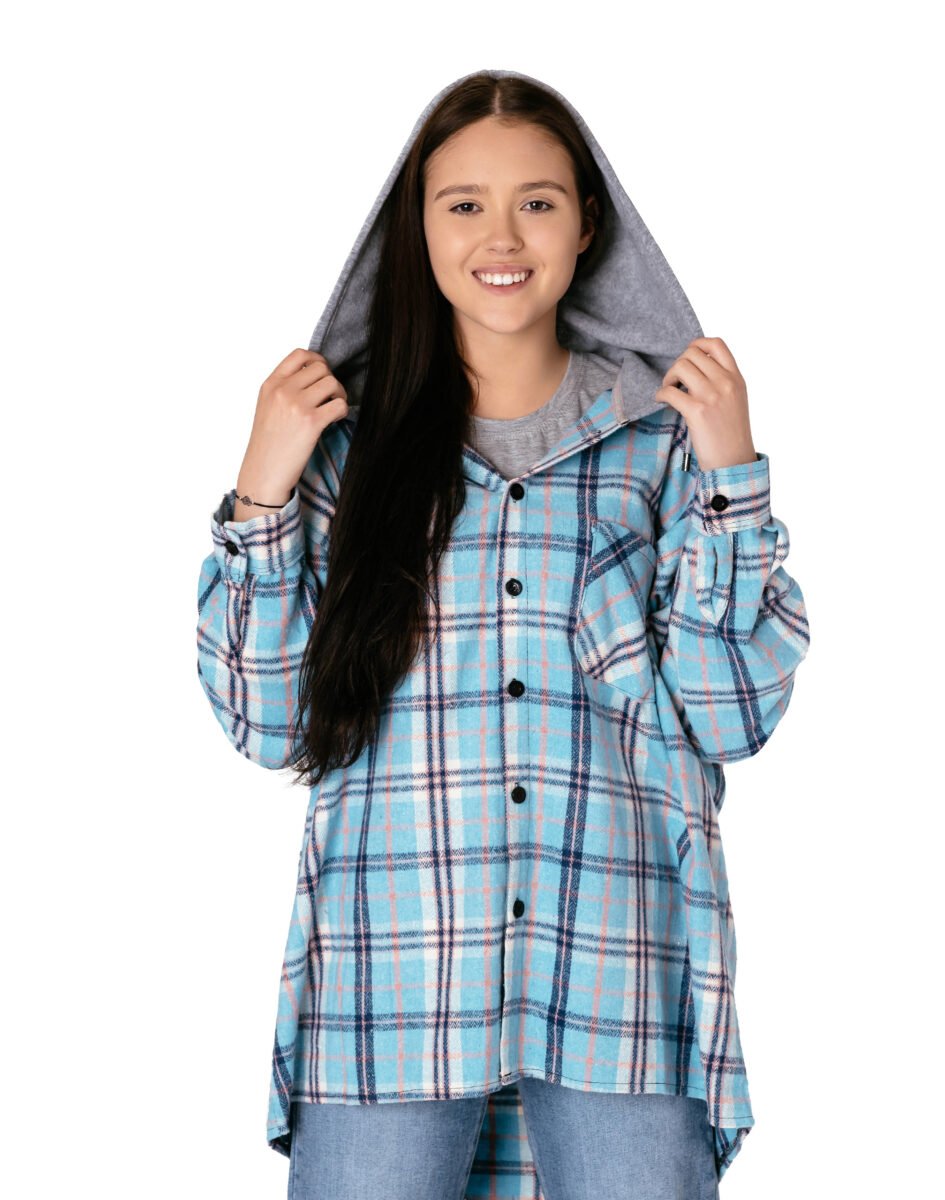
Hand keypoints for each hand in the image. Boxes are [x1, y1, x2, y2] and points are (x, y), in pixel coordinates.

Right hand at [236, 349, 348, 508]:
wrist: (263, 472)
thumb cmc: (268, 444)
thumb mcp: (267, 406)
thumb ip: (285, 388)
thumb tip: (314, 375)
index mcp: (271, 384)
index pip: (299, 355)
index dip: (317, 360)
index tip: (322, 373)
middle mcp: (283, 390)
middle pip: (321, 368)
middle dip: (331, 381)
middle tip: (329, 398)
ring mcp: (297, 405)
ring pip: (333, 383)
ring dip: (339, 395)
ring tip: (331, 410)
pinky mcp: (311, 422)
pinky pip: (340, 404)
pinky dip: (342, 411)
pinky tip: (333, 421)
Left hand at [654, 336, 756, 471]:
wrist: (734, 461)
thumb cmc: (731, 435)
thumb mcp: (736, 400)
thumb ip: (722, 382)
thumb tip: (696, 369)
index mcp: (736, 378)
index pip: (716, 344)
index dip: (696, 345)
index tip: (688, 358)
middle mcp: (726, 382)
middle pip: (692, 353)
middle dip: (678, 364)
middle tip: (675, 382)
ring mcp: (712, 395)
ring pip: (681, 366)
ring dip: (668, 377)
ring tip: (669, 390)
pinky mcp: (697, 411)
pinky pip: (670, 391)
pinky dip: (660, 394)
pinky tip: (662, 400)